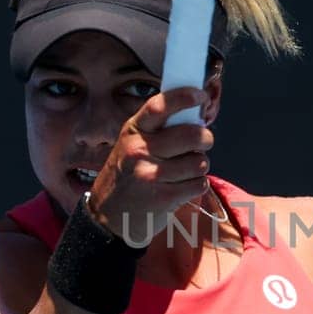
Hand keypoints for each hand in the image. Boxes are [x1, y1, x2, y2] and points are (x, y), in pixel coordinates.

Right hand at [86, 86, 214, 246]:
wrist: (107, 217)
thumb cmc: (127, 176)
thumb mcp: (132, 145)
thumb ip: (159, 130)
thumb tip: (197, 115)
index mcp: (133, 131)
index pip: (159, 106)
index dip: (183, 98)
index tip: (200, 96)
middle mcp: (139, 150)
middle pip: (192, 135)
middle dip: (205, 139)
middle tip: (201, 144)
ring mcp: (150, 175)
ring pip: (199, 161)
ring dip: (198, 167)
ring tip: (183, 172)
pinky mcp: (162, 197)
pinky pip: (199, 184)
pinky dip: (196, 186)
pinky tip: (181, 188)